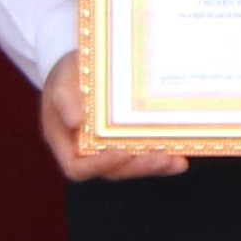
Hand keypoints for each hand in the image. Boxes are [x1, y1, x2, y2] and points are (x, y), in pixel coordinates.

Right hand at [42, 54, 185, 183]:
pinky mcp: (128, 142)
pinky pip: (144, 156)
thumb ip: (64, 99)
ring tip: (174, 159)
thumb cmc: (66, 78)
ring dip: (154, 166)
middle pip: (112, 171)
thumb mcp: (60, 83)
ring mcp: (110, 149)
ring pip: (131, 166)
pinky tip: (180, 158)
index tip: (119, 153)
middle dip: (137, 167)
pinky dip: (162, 160)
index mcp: (65, 144)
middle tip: (158, 157)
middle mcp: (88, 152)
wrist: (81, 69)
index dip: (99, 165)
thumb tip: (75, 120)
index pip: (77, 168)